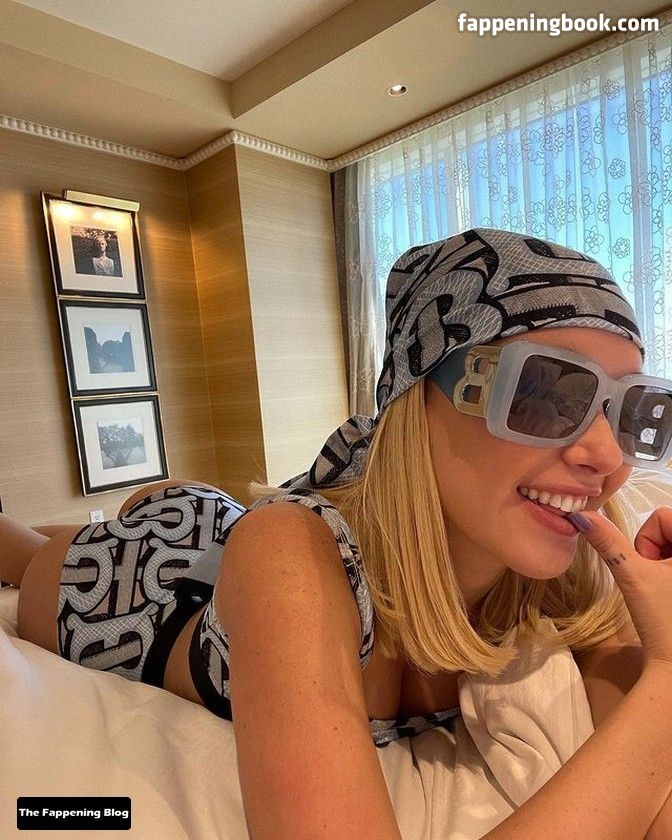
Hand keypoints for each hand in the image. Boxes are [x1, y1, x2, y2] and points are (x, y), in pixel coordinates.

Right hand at [570, 506, 671, 671]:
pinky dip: (670, 569)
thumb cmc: (662, 620)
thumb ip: (607, 541)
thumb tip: (580, 514)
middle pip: (668, 525)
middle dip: (655, 550)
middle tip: (658, 582)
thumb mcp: (632, 576)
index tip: (651, 570)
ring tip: (666, 589)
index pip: (661, 515)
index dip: (647, 541)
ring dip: (663, 560)